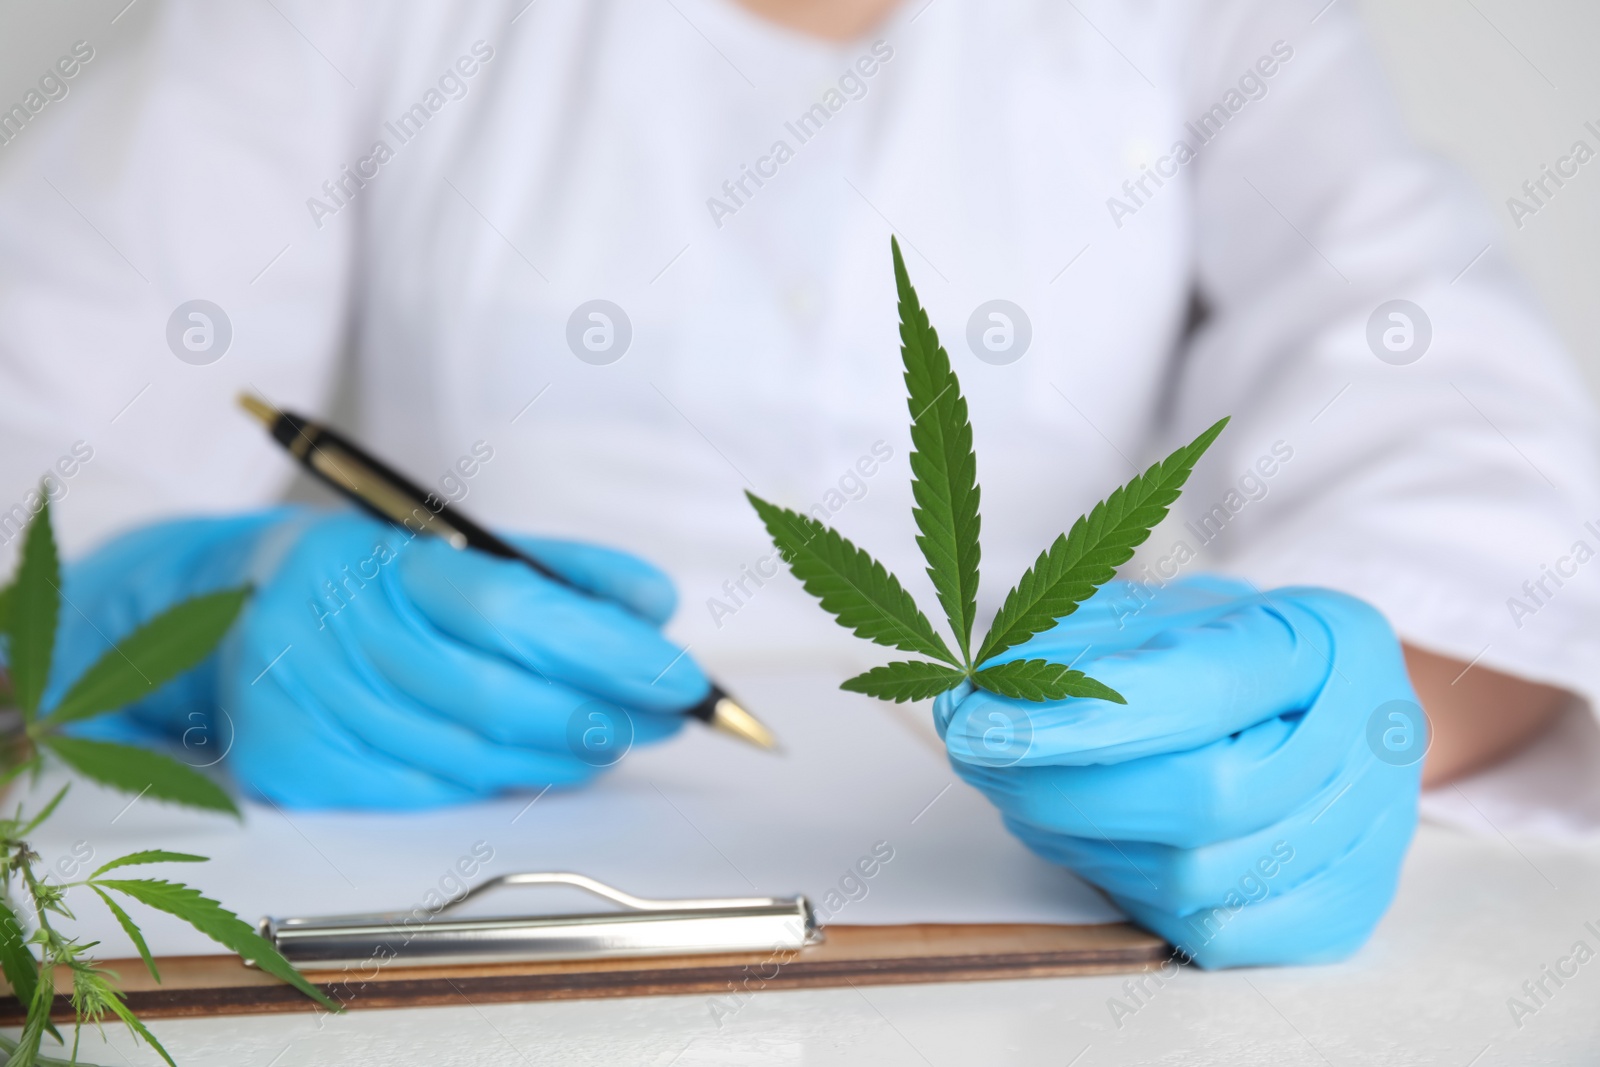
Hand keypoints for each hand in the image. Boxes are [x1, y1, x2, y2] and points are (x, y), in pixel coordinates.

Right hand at [55, 510, 704, 808]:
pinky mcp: (289, 767)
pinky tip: (539, 763)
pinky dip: (498, 781)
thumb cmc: (371, 579)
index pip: (508, 609)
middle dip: (600, 714)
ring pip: (468, 756)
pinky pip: (425, 791)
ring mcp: (302, 706)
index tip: (681, 676)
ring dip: (562, 756)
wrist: (225, 611)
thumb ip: (565, 571)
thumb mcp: (458, 545)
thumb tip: (657, 609)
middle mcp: (329, 632)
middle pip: (494, 697)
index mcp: (378, 562)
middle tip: (667, 718)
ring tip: (614, 739)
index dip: (604, 651)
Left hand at [933, 576, 1422, 967]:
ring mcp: (1371, 837)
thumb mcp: (1160, 611)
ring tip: (1029, 794)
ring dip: (1081, 842)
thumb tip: (979, 682)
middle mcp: (1372, 741)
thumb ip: (1075, 638)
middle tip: (977, 757)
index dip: (1081, 715)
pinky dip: (1131, 891)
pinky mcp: (1344, 913)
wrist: (1335, 713)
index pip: (1199, 688)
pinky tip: (1095, 844)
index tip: (976, 723)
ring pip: (1195, 875)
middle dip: (1064, 787)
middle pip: (1202, 796)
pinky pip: (1212, 931)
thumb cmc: (1232, 655)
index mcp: (1328, 640)